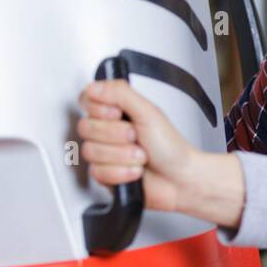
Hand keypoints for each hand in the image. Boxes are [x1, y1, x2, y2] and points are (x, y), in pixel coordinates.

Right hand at [77, 79, 245, 226]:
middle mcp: (108, 130)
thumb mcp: (148, 112)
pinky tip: (135, 171)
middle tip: (136, 137)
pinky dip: (121, 173)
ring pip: (91, 152)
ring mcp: (105, 153)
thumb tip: (95, 86)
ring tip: (141, 156)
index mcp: (118, 111)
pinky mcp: (105, 175)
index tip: (118, 113)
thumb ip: (120, 93)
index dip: (100, 109)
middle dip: (116, 135)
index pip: (87, 100)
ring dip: (122, 155)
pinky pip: (97, 172)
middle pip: (86, 128)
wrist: (181, 179)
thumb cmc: (171, 147)